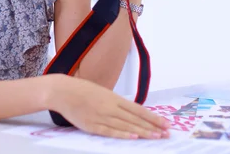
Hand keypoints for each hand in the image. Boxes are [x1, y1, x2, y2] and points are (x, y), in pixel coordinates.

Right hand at [49, 75, 169, 138]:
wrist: (62, 91)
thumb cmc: (82, 91)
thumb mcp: (102, 92)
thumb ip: (116, 103)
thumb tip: (131, 112)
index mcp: (114, 98)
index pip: (138, 110)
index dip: (153, 117)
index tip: (165, 123)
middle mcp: (110, 107)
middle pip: (135, 119)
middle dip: (152, 127)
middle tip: (166, 133)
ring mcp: (101, 116)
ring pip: (126, 126)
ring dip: (142, 132)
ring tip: (156, 137)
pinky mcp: (92, 125)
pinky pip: (110, 131)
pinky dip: (122, 135)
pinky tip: (133, 137)